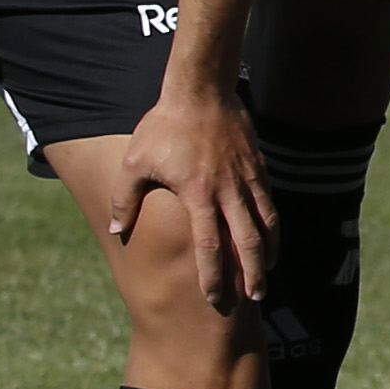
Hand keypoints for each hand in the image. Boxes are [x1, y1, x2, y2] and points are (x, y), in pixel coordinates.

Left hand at [116, 86, 276, 312]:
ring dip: (267, 252)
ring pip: (265, 223)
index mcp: (197, 194)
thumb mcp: (134, 163)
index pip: (208, 245)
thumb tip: (117, 230)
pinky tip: (270, 238)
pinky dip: (272, 225)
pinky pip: (268, 202)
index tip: (213, 297)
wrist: (201, 90)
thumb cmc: (163, 127)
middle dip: (251, 273)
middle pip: (246, 241)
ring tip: (266, 274)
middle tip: (254, 298)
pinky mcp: (257, 166)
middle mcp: (227, 191)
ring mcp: (246, 178)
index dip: (212, 274)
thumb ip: (125, 199)